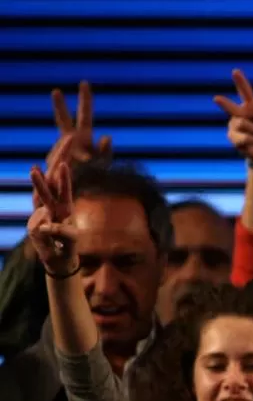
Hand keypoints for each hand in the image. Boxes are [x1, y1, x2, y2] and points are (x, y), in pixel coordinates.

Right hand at [27, 148, 77, 276]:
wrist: (59, 260)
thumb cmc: (68, 246)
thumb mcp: (71, 238)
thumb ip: (61, 230)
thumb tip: (44, 223)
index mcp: (64, 207)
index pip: (64, 186)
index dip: (64, 174)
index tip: (66, 160)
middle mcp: (52, 206)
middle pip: (52, 181)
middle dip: (58, 161)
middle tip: (67, 140)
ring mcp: (41, 214)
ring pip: (40, 194)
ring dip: (38, 183)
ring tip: (33, 170)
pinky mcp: (34, 225)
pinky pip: (38, 219)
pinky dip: (45, 221)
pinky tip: (46, 221)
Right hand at [47, 81, 112, 170]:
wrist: (82, 190)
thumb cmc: (97, 175)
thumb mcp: (104, 163)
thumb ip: (107, 151)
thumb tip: (107, 136)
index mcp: (84, 135)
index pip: (85, 114)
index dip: (85, 99)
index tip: (84, 82)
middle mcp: (70, 139)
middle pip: (63, 120)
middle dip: (60, 107)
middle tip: (56, 90)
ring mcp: (59, 150)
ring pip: (63, 148)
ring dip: (73, 158)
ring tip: (80, 168)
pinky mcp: (52, 162)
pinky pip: (60, 163)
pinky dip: (67, 169)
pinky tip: (69, 173)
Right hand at [214, 69, 252, 164]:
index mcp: (251, 106)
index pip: (245, 92)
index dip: (240, 82)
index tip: (235, 71)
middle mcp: (239, 114)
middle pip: (230, 107)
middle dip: (224, 103)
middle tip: (216, 99)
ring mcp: (234, 126)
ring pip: (243, 124)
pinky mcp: (233, 138)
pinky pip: (245, 137)